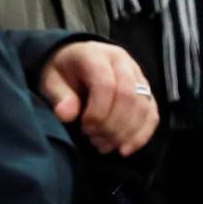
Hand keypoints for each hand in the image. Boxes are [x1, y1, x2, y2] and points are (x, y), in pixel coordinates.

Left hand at [37, 40, 158, 155]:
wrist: (74, 60)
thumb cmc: (63, 72)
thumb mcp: (51, 81)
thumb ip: (59, 96)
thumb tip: (66, 114)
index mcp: (95, 54)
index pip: (106, 84)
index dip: (98, 112)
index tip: (84, 128)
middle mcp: (121, 61)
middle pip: (128, 96)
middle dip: (112, 126)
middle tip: (95, 140)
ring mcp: (137, 74)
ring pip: (143, 106)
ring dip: (126, 133)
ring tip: (105, 145)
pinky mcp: (145, 89)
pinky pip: (151, 113)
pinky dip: (141, 135)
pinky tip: (125, 149)